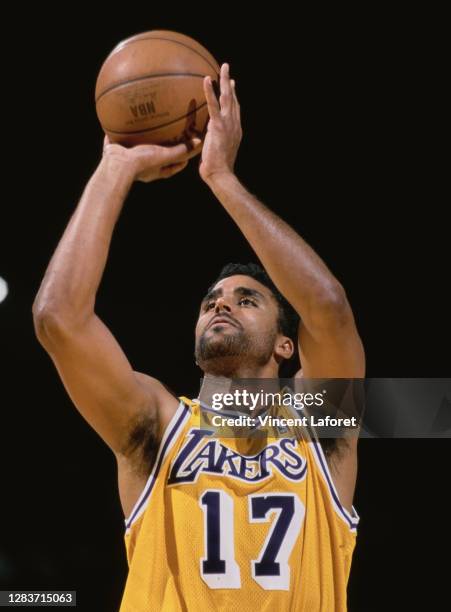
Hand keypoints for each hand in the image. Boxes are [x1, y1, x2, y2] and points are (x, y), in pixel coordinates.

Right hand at [102, 136, 202, 182]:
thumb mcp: (164, 155)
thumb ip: (180, 150)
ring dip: (142, 140)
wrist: (117, 165)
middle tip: (170, 137)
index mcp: (157, 170)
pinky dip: (120, 133)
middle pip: (157, 157)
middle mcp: (144, 166)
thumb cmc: (142, 162)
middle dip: (163, 149)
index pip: (175, 166)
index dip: (183, 159)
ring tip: (146, 127)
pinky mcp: (117, 152)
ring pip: (138, 149)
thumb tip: (198, 142)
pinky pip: (119, 141)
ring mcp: (130, 159)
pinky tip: (121, 122)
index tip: (190, 150)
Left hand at [199, 63, 241, 183]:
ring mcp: (228, 125)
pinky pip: (213, 105)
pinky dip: (210, 92)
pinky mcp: (219, 126)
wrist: (221, 174)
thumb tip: (206, 132)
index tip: (232, 85)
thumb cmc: (216, 169)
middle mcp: (234, 125)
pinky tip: (206, 79)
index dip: (234, 96)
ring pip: (227, 98)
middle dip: (230, 83)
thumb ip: (212, 138)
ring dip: (224, 81)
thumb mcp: (215, 151)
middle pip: (233, 100)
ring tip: (223, 67)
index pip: (235, 110)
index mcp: (235, 130)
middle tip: (227, 69)